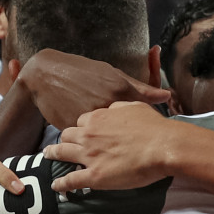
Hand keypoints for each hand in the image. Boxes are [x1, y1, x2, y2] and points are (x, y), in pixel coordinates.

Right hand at [19, 50, 170, 128]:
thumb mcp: (113, 74)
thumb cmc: (83, 71)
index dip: (147, 125)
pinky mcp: (73, 129)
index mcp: (120, 90)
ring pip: (106, 138)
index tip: (147, 131)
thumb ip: (141, 88)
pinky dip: (90, 141)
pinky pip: (87, 141)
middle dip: (128, 137)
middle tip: (126, 138)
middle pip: (126, 131)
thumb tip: (166, 95)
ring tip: (107, 138)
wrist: (46, 74)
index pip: (145, 114)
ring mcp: (88, 118)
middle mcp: (106, 105)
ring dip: (108, 141)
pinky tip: (90, 134)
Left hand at [46, 102, 183, 191]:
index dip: (82, 126)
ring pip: (63, 153)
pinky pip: (71, 180)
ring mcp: (89, 156)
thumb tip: (111, 109)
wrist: (162, 146)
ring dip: (54, 154)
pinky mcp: (94, 176)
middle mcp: (89, 135)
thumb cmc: (153, 126)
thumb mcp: (135, 106)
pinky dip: (62, 184)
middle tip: (62, 142)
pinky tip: (56, 186)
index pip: (82, 120)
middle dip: (65, 138)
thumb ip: (119, 108)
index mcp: (99, 118)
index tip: (83, 130)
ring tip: (48, 156)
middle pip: (68, 135)